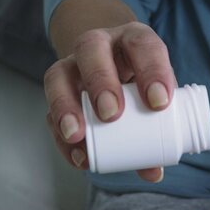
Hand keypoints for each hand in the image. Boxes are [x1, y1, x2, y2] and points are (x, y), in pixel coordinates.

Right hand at [43, 21, 174, 183]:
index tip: (159, 103)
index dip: (152, 70)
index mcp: (132, 39)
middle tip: (111, 115)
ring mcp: (73, 65)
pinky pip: (50, 107)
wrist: (113, 66)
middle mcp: (99, 45)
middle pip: (91, 48)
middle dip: (100, 81)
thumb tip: (154, 170)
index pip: (143, 44)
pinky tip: (76, 154)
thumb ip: (157, 128)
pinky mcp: (57, 89)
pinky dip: (60, 133)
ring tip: (77, 135)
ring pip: (58, 73)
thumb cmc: (140, 82)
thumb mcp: (154, 93)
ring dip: (65, 105)